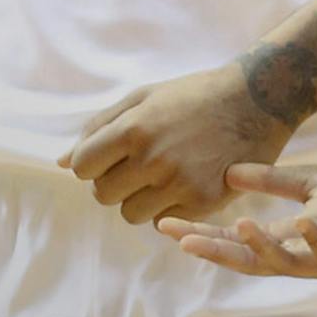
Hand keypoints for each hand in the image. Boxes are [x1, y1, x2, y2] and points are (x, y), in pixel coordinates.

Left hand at [59, 62, 295, 224]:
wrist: (256, 101)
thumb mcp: (143, 98)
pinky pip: (162, 221)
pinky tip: (183, 182)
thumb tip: (60, 162)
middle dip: (112, 182)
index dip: (90, 164)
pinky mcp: (203, 202)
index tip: (108, 157)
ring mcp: (179, 184)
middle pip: (102, 195)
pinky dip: (166, 207)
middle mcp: (153, 159)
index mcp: (134, 128)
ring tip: (160, 174)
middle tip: (136, 165)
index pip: (81, 167)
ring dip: (137, 198)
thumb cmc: (192, 96)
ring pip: (130, 214)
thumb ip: (98, 128)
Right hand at [158, 161, 316, 278]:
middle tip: (177, 238)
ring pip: (282, 263)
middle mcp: (299, 256)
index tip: (166, 222)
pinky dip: (313, 239)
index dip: (200, 233)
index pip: (233, 240)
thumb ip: (274, 183)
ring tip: (236, 228)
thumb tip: (230, 173)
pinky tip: (299, 222)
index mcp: (287, 238)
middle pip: (245, 260)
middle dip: (211, 250)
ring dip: (258, 248)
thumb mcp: (312, 186)